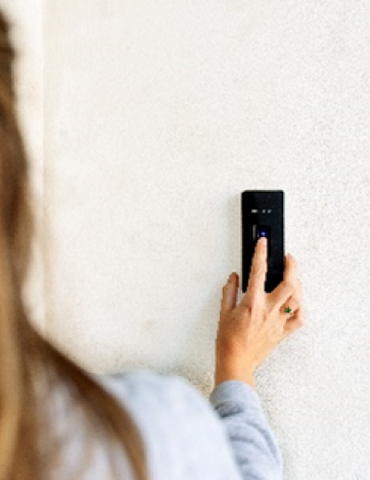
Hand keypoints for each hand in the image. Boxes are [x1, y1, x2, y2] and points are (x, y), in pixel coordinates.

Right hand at [215, 236, 303, 387]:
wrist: (236, 363)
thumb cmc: (228, 341)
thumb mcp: (224, 312)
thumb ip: (229, 291)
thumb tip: (234, 277)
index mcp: (252, 303)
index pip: (258, 271)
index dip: (261, 253)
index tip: (263, 243)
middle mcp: (268, 311)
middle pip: (289, 283)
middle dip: (292, 266)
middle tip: (289, 258)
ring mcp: (278, 322)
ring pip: (296, 299)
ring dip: (298, 285)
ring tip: (294, 277)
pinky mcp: (282, 332)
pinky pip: (298, 319)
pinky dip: (300, 308)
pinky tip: (296, 302)